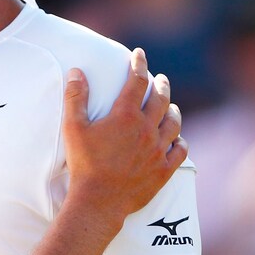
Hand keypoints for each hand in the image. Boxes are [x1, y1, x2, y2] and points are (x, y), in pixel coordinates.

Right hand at [61, 48, 186, 220]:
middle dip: (160, 84)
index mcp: (125, 116)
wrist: (99, 201)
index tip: (139, 54)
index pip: (136, 81)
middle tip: (159, 78)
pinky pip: (180, 150)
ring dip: (173, 110)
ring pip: (174, 122)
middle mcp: (147, 129)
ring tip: (170, 105)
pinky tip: (177, 138)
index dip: (138, 64)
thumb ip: (76, 97)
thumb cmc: (83, 164)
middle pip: (160, 98)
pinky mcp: (164, 169)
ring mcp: (158, 149)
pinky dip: (180, 140)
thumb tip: (77, 71)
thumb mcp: (73, 128)